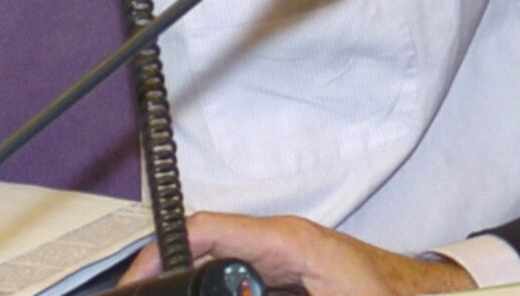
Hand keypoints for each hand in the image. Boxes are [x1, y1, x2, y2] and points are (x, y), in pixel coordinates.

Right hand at [122, 213, 475, 295]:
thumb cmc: (385, 294)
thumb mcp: (330, 294)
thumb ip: (263, 290)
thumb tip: (231, 286)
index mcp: (286, 240)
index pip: (206, 230)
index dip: (162, 253)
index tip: (136, 280)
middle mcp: (278, 241)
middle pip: (200, 246)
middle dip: (162, 271)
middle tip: (134, 294)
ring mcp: (278, 256)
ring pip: (213, 260)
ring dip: (184, 278)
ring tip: (151, 293)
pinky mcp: (282, 272)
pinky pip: (232, 272)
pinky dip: (209, 283)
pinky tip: (192, 295)